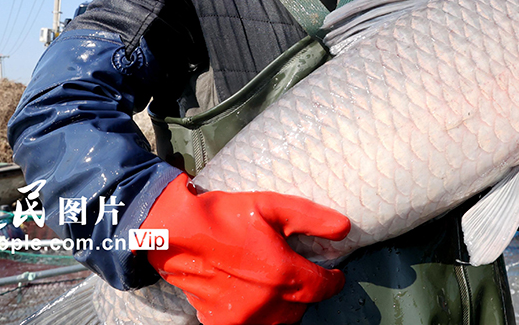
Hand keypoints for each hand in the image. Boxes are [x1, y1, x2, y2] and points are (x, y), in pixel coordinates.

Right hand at [143, 174, 350, 324]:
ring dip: (283, 306)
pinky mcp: (221, 323)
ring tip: (275, 283)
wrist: (174, 234)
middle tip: (296, 271)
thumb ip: (311, 218)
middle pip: (301, 307)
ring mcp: (242, 318)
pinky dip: (257, 313)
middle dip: (305, 291)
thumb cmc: (223, 217)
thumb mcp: (270, 206)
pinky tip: (250, 292)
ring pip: (279, 321)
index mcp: (282, 275)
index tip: (334, 274)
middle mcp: (265, 304)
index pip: (323, 288)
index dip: (333, 280)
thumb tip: (343, 228)